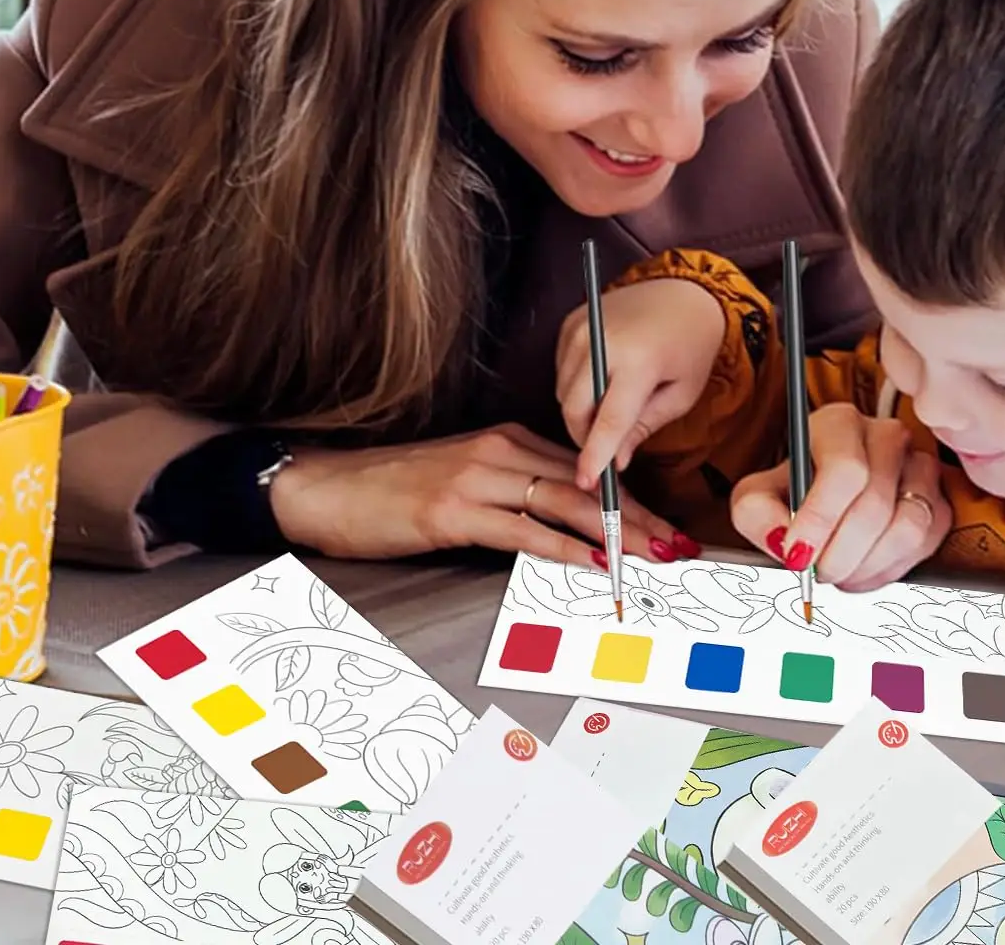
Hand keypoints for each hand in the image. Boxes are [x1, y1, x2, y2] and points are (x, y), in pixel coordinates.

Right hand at [269, 423, 683, 564]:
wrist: (327, 488)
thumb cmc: (392, 491)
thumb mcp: (461, 481)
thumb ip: (510, 492)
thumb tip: (561, 524)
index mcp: (505, 441)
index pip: (584, 468)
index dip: (630, 497)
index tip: (665, 524)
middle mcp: (498, 451)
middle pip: (586, 484)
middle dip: (638, 516)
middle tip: (678, 545)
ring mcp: (476, 478)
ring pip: (564, 503)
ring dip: (616, 532)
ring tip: (654, 556)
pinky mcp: (453, 510)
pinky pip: (521, 531)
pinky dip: (563, 548)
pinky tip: (593, 563)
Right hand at [556, 279, 726, 488]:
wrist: (683, 294)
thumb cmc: (690, 345)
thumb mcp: (681, 393)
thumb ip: (645, 427)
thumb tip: (617, 461)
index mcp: (639, 361)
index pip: (608, 420)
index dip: (595, 456)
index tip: (587, 483)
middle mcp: (603, 341)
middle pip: (573, 409)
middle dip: (585, 436)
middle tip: (606, 448)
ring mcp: (581, 328)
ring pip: (563, 392)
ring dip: (580, 411)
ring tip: (611, 407)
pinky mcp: (571, 322)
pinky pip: (560, 371)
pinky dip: (576, 386)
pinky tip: (602, 381)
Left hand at [730, 402, 951, 592]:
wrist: (824, 498)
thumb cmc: (793, 491)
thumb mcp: (757, 496)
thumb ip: (756, 514)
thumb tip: (783, 541)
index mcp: (839, 424)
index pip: (844, 470)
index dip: (821, 519)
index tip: (799, 554)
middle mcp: (885, 437)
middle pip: (875, 504)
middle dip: (841, 553)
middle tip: (817, 573)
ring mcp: (918, 466)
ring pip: (908, 527)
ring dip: (867, 565)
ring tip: (839, 574)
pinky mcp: (938, 499)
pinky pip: (926, 543)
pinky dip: (891, 569)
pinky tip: (863, 570)